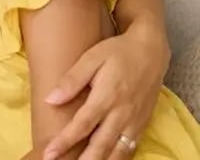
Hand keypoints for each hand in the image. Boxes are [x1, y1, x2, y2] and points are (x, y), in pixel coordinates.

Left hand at [41, 28, 167, 159]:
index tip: (48, 153)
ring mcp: (135, 121)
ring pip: (117, 151)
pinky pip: (130, 148)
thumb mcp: (92, 58)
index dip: (64, 141)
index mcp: (107, 97)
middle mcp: (122, 113)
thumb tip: (50, 100)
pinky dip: (118, 158)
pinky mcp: (142, 123)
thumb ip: (72, 80)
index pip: (82, 125)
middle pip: (100, 145)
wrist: (151, 50)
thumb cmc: (117, 52)